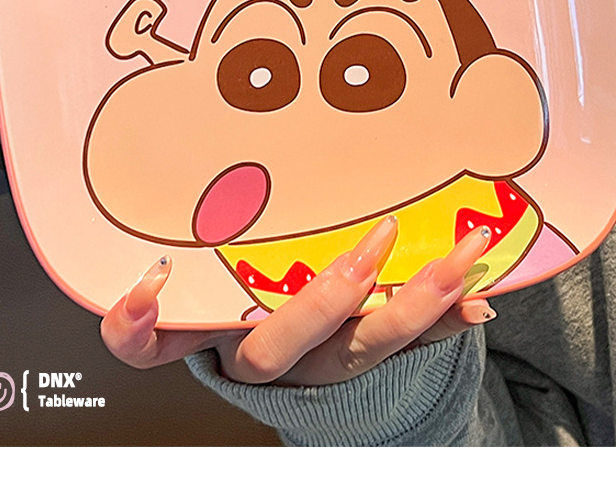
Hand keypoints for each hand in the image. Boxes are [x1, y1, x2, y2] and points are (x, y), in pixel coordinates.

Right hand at [100, 219, 495, 386]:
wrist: (292, 359)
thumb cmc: (240, 293)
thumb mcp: (209, 273)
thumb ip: (187, 258)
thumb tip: (157, 262)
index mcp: (203, 330)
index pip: (145, 345)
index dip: (139, 324)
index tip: (155, 280)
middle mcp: (254, 353)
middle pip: (272, 350)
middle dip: (322, 303)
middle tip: (366, 252)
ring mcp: (313, 364)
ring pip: (353, 351)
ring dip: (409, 305)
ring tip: (456, 265)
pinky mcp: (359, 363)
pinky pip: (403, 350)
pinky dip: (443, 322)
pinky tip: (476, 300)